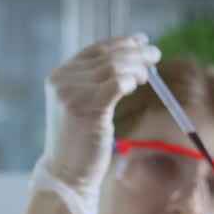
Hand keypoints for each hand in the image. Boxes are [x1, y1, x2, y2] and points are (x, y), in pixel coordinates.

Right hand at [31, 33, 161, 213]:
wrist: (66, 173)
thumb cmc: (80, 143)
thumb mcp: (82, 106)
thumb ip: (95, 83)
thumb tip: (130, 59)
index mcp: (58, 77)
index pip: (94, 50)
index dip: (121, 42)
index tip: (141, 41)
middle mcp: (61, 81)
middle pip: (106, 56)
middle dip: (135, 52)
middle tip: (155, 54)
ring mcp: (71, 93)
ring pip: (114, 67)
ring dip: (136, 66)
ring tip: (148, 74)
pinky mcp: (85, 107)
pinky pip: (116, 83)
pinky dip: (130, 80)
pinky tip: (137, 84)